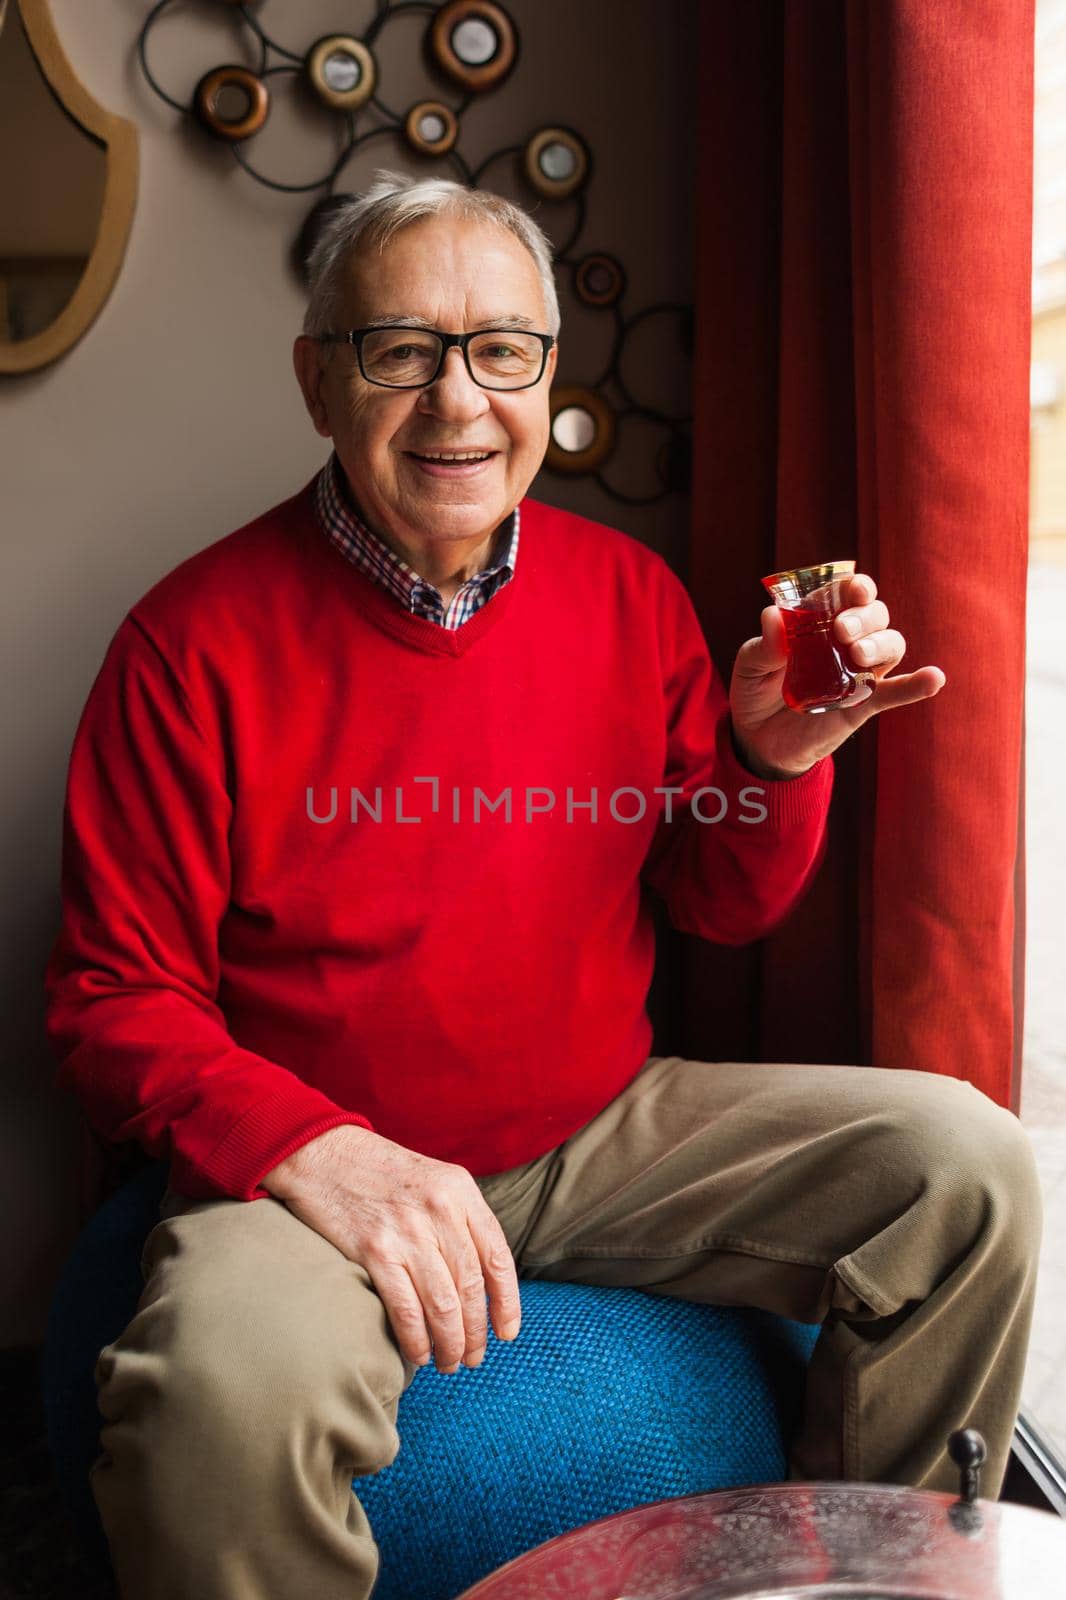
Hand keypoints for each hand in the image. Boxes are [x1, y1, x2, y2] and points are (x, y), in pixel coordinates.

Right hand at [261, 1125, 520, 1373]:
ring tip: (448, 1362)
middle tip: (473, 1357)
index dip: (507, 1302)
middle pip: (471, 1288)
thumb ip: (459, 1218)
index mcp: (461, 1191)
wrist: (323, 1154)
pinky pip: (406, 1310)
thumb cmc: (379, 1172)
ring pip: (444, 1306)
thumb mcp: (433, 1179)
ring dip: (450, 1344)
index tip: (507, 1333)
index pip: (498, 1257)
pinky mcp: (375, 1251)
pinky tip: (418, 1354)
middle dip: (476, 1333)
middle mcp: (440, 1210)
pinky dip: (416, 1340)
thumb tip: (482, 1276)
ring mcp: (408, 1232)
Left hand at [729, 573, 945, 778]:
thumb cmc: (756, 692)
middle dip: (865, 617)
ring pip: (891, 646)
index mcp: (819, 622)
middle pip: (876, 616)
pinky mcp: (863, 705)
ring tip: (858, 655)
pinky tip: (934, 678)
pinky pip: (896, 692)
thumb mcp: (749, 667)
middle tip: (841, 630)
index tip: (854, 589)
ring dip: (881, 644)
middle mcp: (846, 642)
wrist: (758, 741)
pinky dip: (916, 685)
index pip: (848, 595)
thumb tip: (773, 617)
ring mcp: (858, 672)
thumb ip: (762, 646)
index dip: (857, 587)